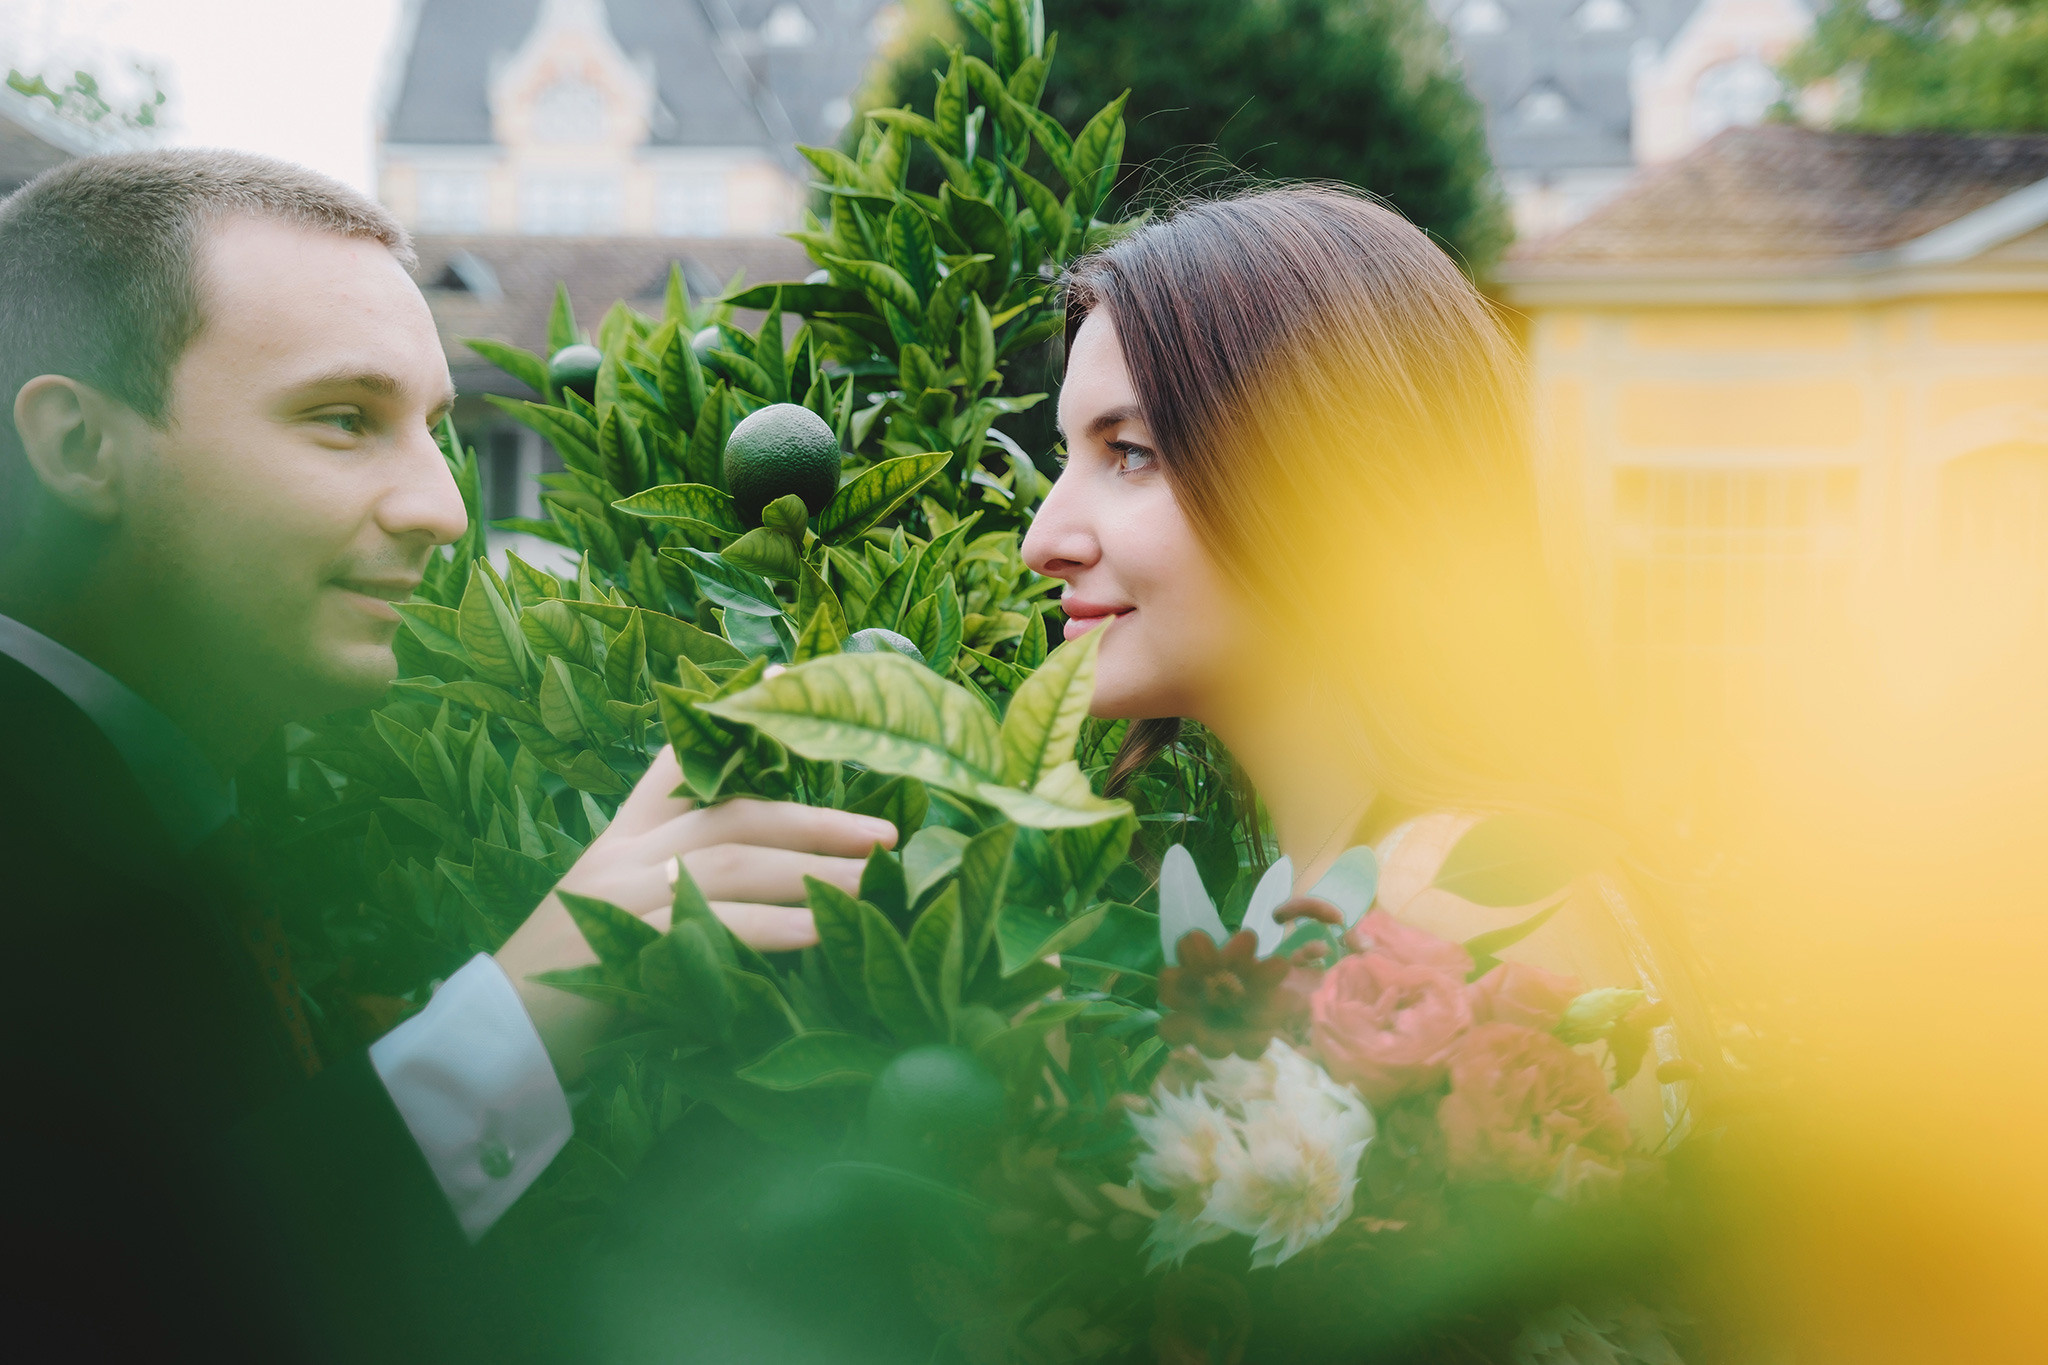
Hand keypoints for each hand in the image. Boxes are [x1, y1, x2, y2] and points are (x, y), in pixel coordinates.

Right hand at [495, 748, 895, 1080]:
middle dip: (816, 819)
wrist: (500, 1038)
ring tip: (874, 883)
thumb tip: (784, 881)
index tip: (791, 676)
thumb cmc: (579, 982)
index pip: (685, 759)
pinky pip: (710, 925)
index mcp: (626, 835)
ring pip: (730, 861)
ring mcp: (619, 892)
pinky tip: (819, 931)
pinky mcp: (620, 943)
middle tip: (886, 834)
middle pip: (733, 813)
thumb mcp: (627, 913)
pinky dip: (771, 927)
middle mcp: (624, 851)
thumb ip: (689, 886)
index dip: (736, 716)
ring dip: (811, 871)